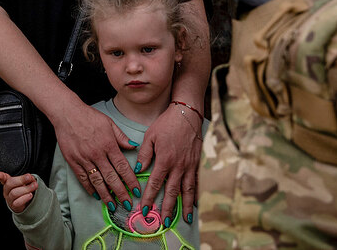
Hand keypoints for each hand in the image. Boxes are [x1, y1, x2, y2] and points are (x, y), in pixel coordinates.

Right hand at [0, 171, 36, 213]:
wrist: (24, 205)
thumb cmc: (23, 192)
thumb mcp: (23, 183)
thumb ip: (25, 178)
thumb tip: (29, 176)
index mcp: (8, 183)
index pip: (3, 178)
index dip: (1, 176)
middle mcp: (7, 191)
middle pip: (10, 184)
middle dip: (21, 179)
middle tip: (30, 178)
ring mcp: (10, 199)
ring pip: (14, 193)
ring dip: (26, 189)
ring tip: (34, 186)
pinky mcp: (14, 206)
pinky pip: (18, 202)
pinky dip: (25, 198)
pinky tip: (30, 195)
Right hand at [52, 102, 139, 211]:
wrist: (67, 113)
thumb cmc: (89, 116)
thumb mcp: (109, 123)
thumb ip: (121, 137)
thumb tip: (133, 146)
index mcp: (108, 144)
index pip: (122, 166)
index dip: (130, 180)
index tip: (136, 190)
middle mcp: (97, 154)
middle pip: (111, 177)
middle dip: (121, 193)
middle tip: (127, 204)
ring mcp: (84, 158)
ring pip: (97, 181)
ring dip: (106, 195)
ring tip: (113, 205)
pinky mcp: (73, 161)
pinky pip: (82, 178)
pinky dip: (89, 187)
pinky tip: (95, 194)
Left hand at [136, 103, 201, 226]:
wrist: (186, 114)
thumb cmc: (167, 123)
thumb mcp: (150, 136)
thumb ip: (145, 154)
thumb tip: (139, 168)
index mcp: (164, 160)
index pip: (155, 184)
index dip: (150, 198)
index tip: (145, 210)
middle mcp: (178, 166)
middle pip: (172, 192)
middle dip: (168, 208)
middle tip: (164, 221)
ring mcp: (189, 165)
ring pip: (187, 190)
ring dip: (185, 206)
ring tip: (184, 219)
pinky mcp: (197, 163)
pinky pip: (197, 182)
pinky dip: (196, 194)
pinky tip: (195, 203)